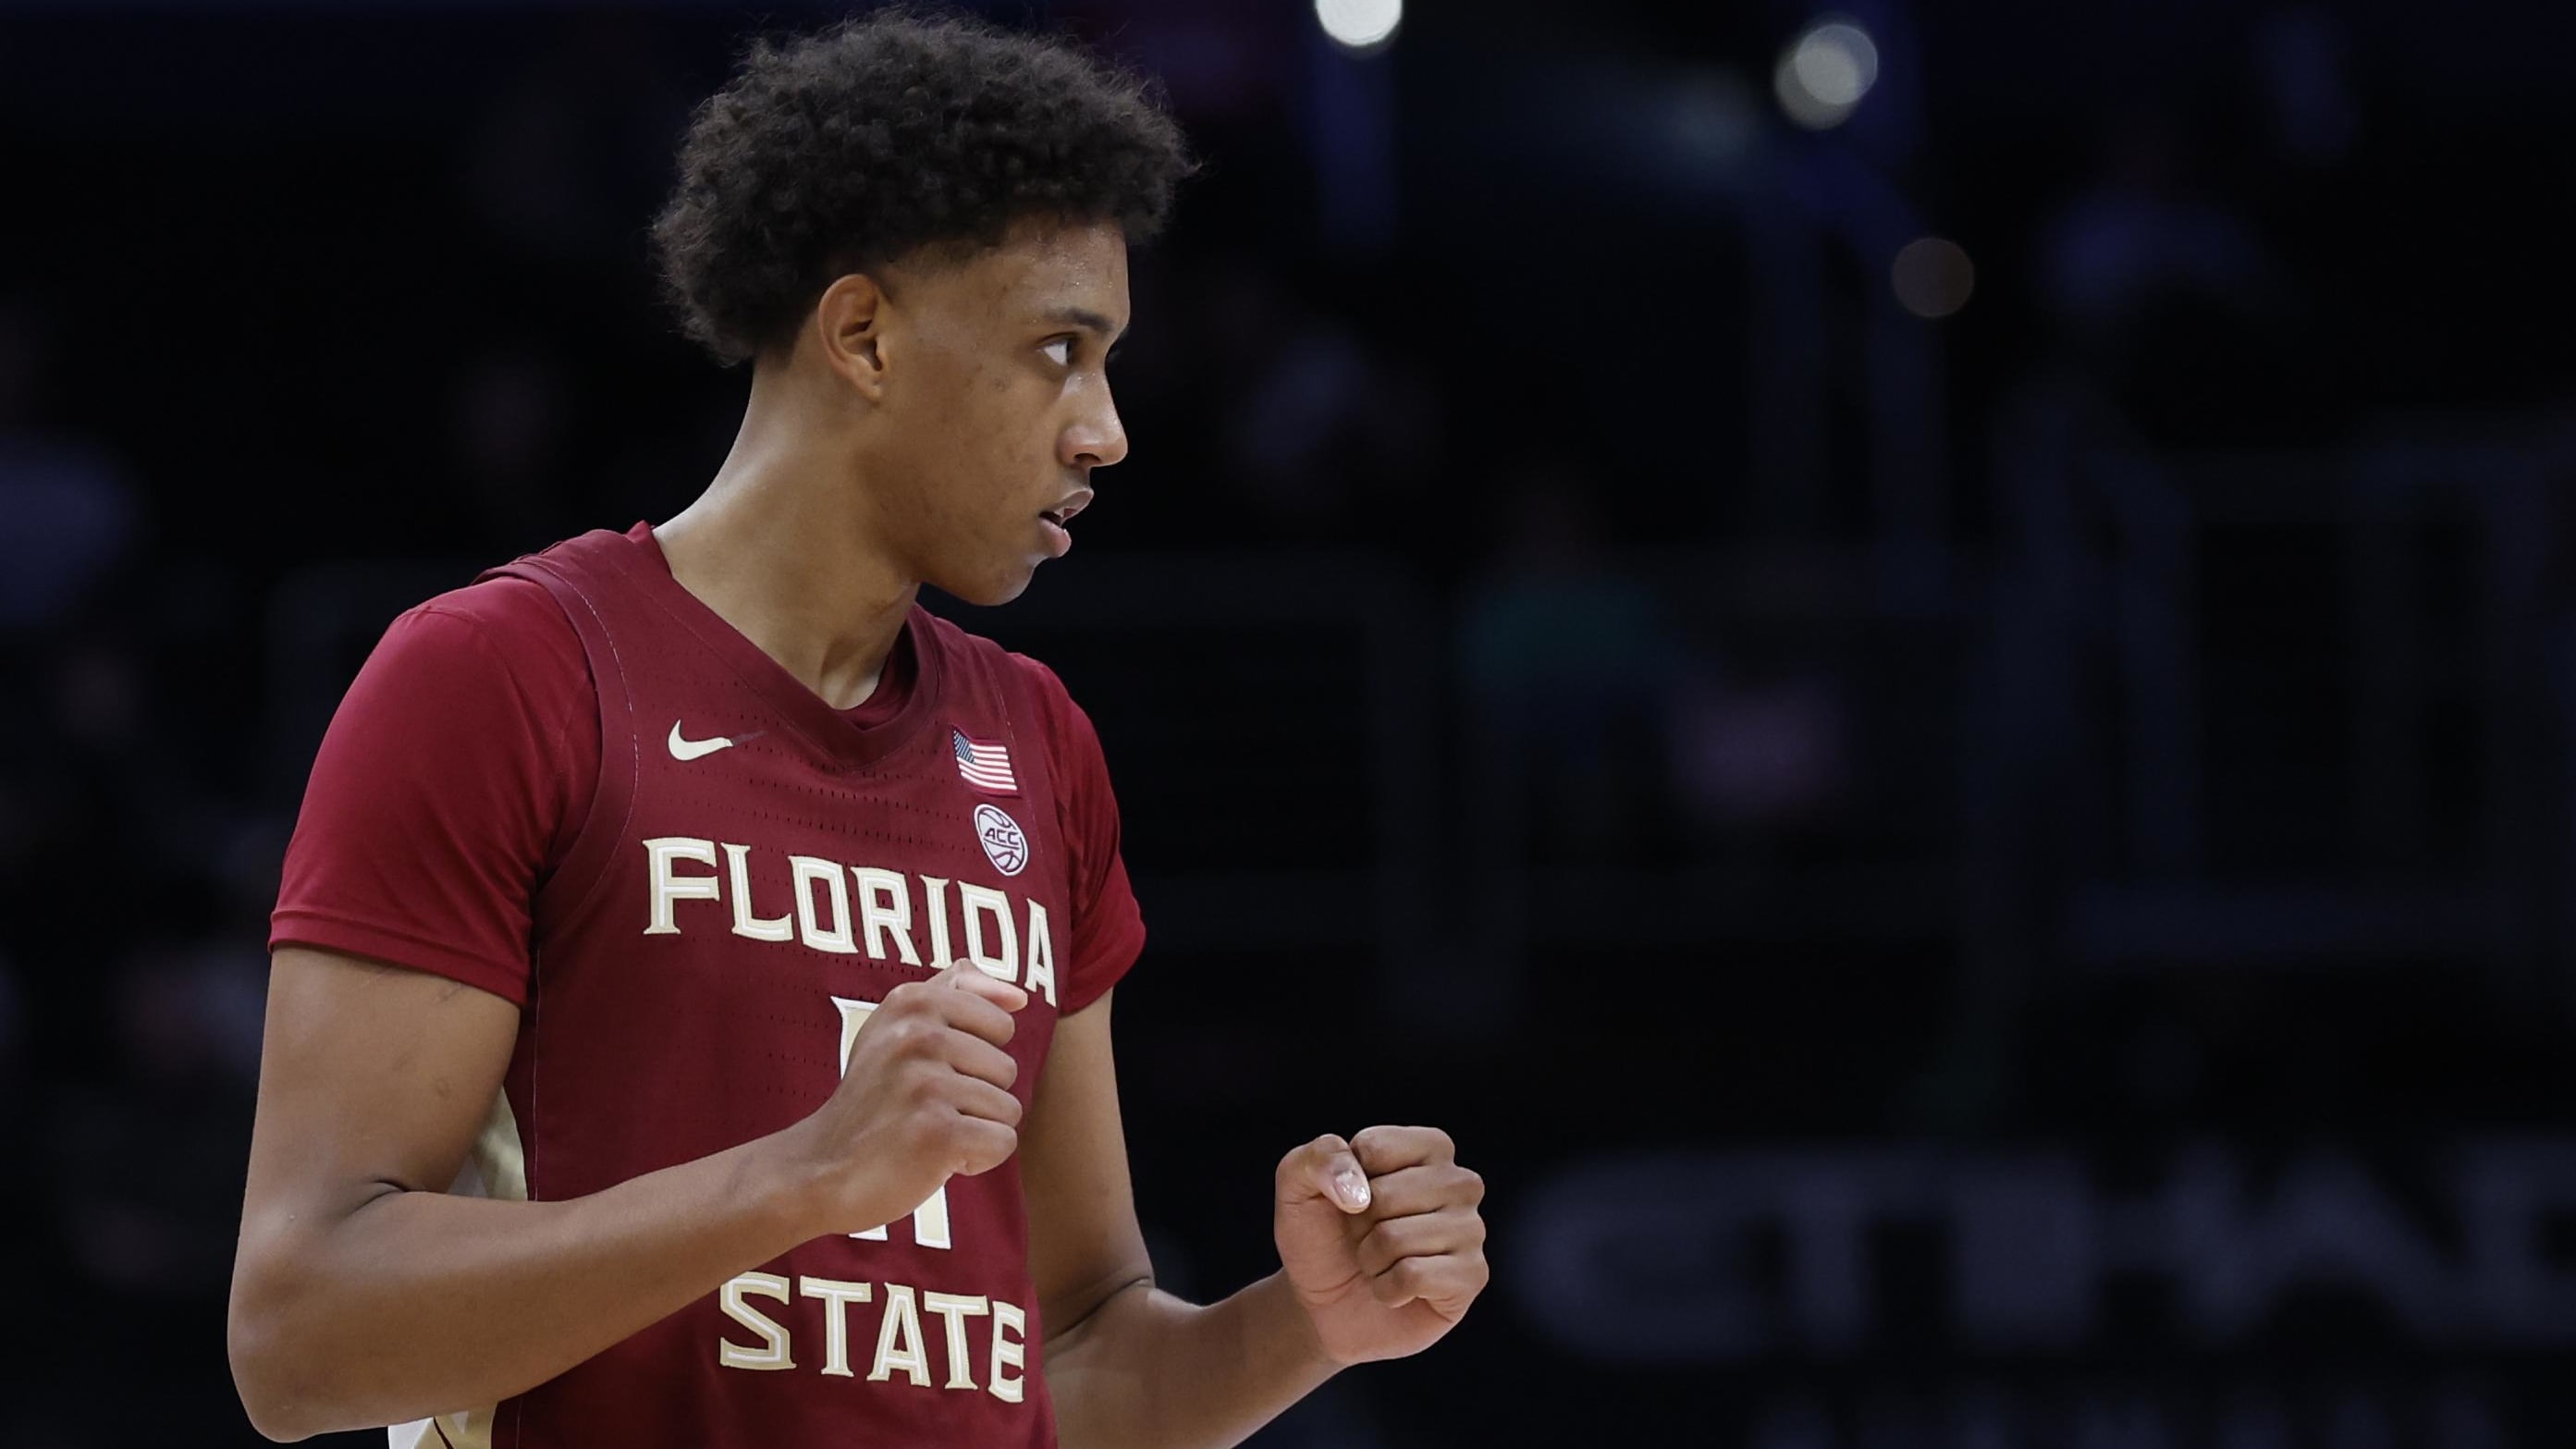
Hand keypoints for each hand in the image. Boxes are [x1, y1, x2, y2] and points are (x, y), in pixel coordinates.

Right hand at [773, 964, 1025, 1236]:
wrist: (820, 1169)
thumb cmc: (873, 1099)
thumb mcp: (896, 1027)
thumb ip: (956, 991)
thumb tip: (1020, 996)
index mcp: (912, 1003)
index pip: (1000, 1024)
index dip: (975, 1059)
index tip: (929, 1073)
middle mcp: (918, 1036)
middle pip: (1007, 1069)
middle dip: (975, 1099)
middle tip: (921, 1111)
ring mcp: (926, 1084)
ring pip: (1008, 1108)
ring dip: (974, 1131)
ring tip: (925, 1133)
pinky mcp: (938, 1133)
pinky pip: (1002, 1142)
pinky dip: (976, 1159)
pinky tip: (933, 1159)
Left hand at [1273, 1126, 1487, 1366]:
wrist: (1324, 1303)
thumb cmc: (1321, 1236)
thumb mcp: (1297, 1185)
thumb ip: (1318, 1159)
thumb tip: (1358, 1190)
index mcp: (1428, 1147)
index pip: (1376, 1147)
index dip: (1346, 1180)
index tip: (1351, 1199)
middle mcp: (1460, 1182)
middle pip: (1387, 1195)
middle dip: (1360, 1226)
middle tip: (1365, 1238)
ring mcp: (1471, 1229)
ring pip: (1398, 1239)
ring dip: (1371, 1259)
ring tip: (1379, 1264)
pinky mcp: (1473, 1276)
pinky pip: (1414, 1276)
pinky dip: (1387, 1289)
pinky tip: (1396, 1290)